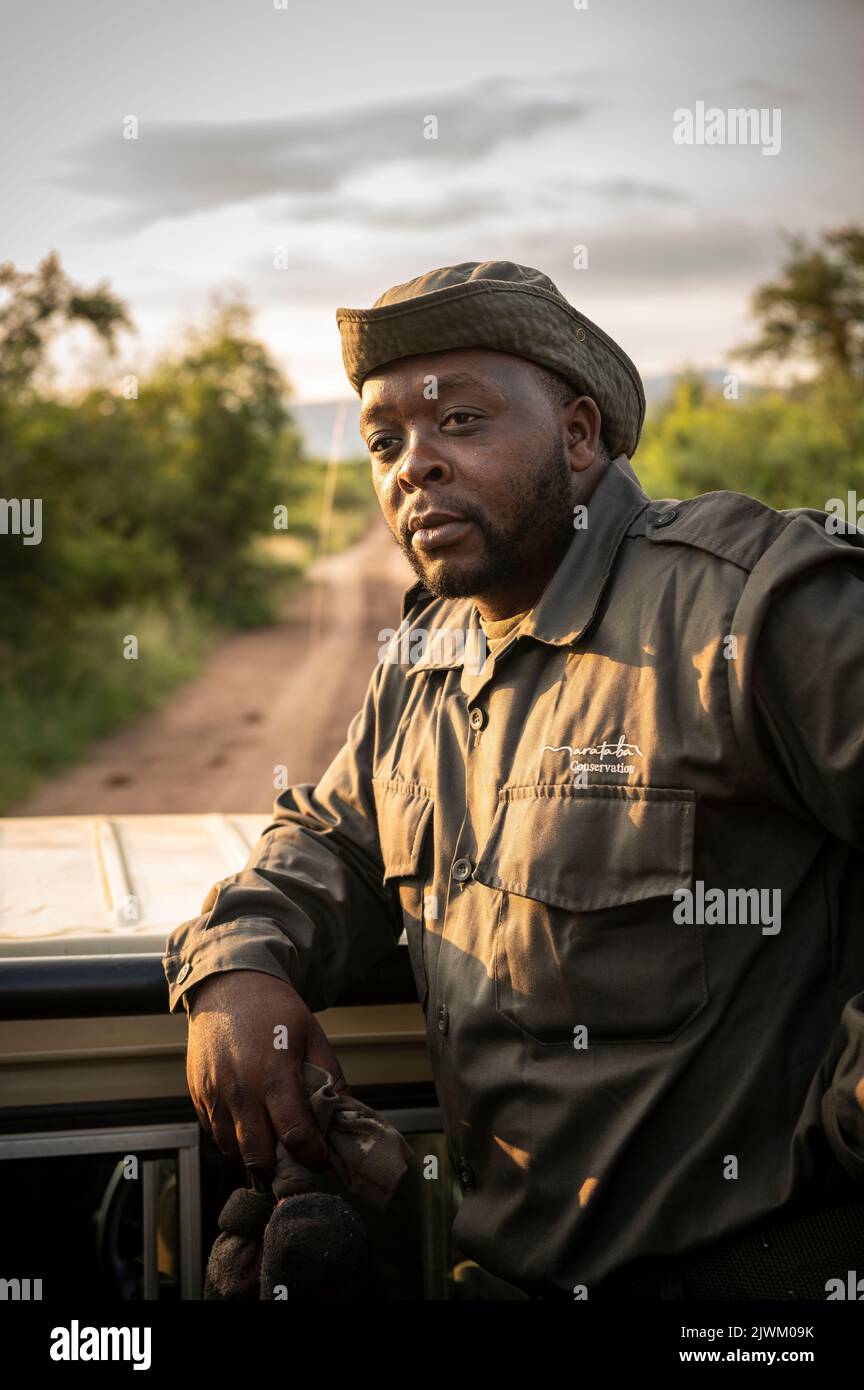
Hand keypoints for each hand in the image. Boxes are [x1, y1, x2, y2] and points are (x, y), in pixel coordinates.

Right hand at [185, 969, 348, 1179]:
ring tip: (270, 1144)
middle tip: (294, 1163)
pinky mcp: (197, 1094)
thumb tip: (345, 1112)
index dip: (312, 1157)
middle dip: (279, 1168)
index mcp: (275, 1075)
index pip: (295, 1136)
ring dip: (253, 1155)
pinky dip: (231, 1139)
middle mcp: (241, 1090)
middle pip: (258, 1156)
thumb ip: (330, 1076)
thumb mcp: (312, 1035)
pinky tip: (248, 1124)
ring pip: (232, 1150)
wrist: (227, 984)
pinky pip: (213, 1133)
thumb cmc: (273, 1008)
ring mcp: (215, 1094)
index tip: (320, 1160)